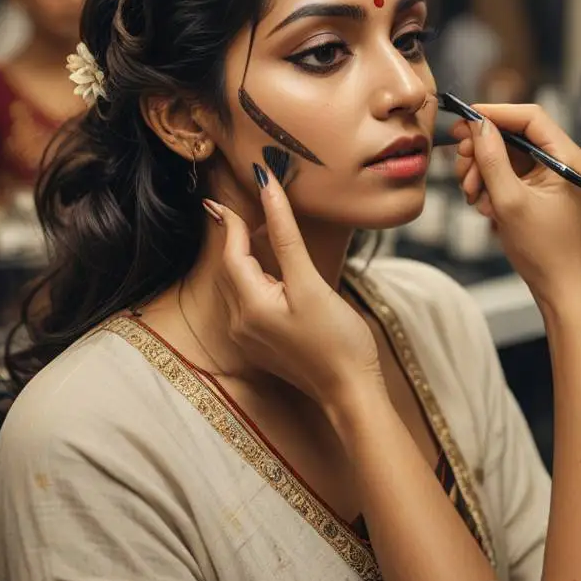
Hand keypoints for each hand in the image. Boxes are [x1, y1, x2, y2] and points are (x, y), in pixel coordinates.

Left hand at [204, 166, 383, 408]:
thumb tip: (267, 189)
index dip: (236, 219)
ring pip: (236, 284)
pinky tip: (270, 269)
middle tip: (246, 203)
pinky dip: (253, 277)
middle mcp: (240, 323)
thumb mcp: (311, 282)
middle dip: (236, 234)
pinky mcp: (262, 344)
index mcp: (249, 306)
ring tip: (257, 228)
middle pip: (229, 267)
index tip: (240, 190)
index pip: (232, 252)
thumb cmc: (338, 339)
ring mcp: (249, 336)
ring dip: (243, 255)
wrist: (351, 391)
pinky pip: (247, 300)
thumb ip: (285, 234)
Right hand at [452, 104, 580, 306]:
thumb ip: (492, 159)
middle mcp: (566, 162)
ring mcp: (555, 178)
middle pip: (516, 136)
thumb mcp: (510, 202)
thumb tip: (477, 125)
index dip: (494, 113)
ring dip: (484, 171)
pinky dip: (493, 185)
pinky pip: (513, 176)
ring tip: (471, 194)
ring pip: (510, 157)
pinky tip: (484, 205)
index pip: (530, 117)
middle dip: (483, 150)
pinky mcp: (545, 192)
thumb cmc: (545, 251)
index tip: (463, 119)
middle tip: (461, 164)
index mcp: (569, 159)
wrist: (563, 290)